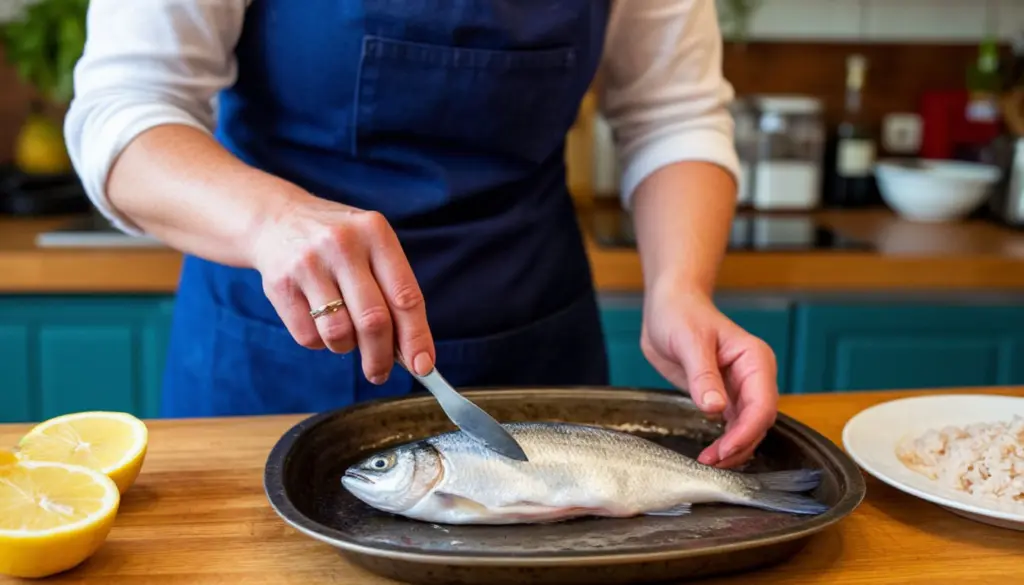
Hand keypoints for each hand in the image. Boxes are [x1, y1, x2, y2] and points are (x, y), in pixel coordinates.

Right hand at [249, 192, 434, 382]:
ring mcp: (308, 264)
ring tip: (345, 335)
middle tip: (380, 373)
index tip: (423, 367)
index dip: (416, 337)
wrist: (276, 219)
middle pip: (373, 321)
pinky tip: (319, 321)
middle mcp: (343, 245)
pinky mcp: (280, 285)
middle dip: (381, 357)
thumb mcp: (371, 247)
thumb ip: (392, 291)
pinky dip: (320, 342)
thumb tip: (412, 352)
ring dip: (346, 347)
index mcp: (375, 233)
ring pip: (339, 334)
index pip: (405, 296)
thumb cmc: (338, 244)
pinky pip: (309, 337)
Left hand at [641, 282, 778, 468]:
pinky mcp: (724, 397)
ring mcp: (740, 388)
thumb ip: (703, 375)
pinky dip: (725, 442)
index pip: (762, 404)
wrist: (668, 306)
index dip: (746, 432)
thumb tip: (714, 408)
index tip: (724, 450)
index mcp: (754, 359)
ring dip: (733, 449)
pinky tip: (710, 453)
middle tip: (712, 462)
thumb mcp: (689, 341)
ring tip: (708, 462)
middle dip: (740, 445)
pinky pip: (732, 426)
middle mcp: (753, 376)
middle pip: (759, 421)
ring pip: (748, 428)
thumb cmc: (681, 314)